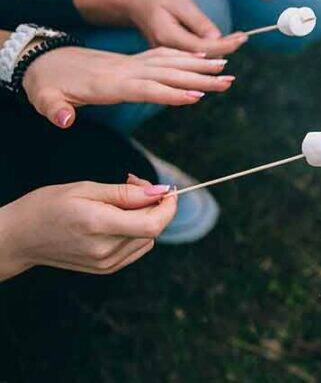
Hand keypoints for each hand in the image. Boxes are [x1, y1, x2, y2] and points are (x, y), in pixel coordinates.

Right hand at [0, 177, 176, 279]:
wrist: (19, 238)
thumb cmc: (48, 206)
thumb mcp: (86, 188)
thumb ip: (126, 193)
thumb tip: (159, 192)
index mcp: (99, 226)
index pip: (153, 223)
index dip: (168, 206)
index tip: (168, 190)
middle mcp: (105, 250)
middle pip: (152, 229)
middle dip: (154, 204)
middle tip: (133, 183)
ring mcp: (106, 263)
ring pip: (148, 238)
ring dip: (145, 217)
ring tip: (120, 200)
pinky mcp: (106, 269)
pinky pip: (137, 248)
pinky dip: (136, 231)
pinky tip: (117, 218)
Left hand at [22, 46, 234, 127]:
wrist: (43, 59)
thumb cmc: (46, 83)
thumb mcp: (44, 98)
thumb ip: (55, 109)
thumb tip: (64, 120)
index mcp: (109, 82)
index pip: (146, 88)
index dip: (171, 93)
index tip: (198, 97)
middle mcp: (126, 69)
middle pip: (168, 73)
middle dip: (200, 77)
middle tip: (228, 81)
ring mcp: (131, 62)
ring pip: (170, 61)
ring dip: (199, 64)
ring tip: (225, 69)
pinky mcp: (132, 60)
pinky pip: (163, 55)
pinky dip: (184, 56)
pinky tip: (201, 57)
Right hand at [74, 0, 247, 55]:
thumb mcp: (178, 1)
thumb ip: (197, 21)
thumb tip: (216, 38)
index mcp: (168, 36)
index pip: (205, 48)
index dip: (227, 44)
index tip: (243, 36)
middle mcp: (166, 50)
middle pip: (203, 57)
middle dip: (226, 48)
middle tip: (244, 37)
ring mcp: (166, 53)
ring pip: (199, 59)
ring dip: (219, 50)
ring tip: (237, 39)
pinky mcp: (168, 52)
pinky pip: (192, 55)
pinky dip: (208, 49)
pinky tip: (221, 42)